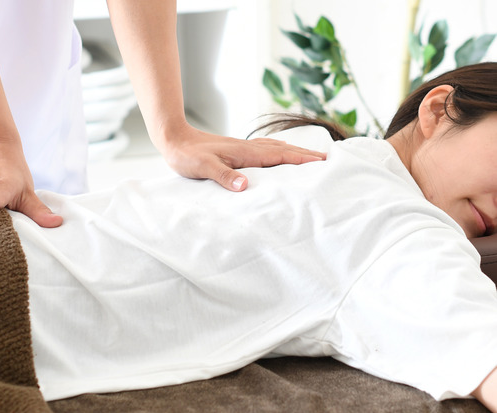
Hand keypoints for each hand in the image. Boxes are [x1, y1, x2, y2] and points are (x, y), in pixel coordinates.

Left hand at [158, 125, 326, 190]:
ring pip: (275, 148)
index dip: (302, 159)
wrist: (173, 139)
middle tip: (327, 159)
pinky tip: (278, 153)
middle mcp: (248, 148)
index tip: (323, 161)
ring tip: (310, 157)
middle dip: (305, 155)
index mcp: (245, 153)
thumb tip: (246, 185)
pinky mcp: (235, 150)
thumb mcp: (204, 168)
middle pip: (283, 150)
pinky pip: (265, 149)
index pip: (281, 155)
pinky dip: (278, 151)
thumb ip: (224, 176)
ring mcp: (242, 148)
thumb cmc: (187, 156)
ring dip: (294, 152)